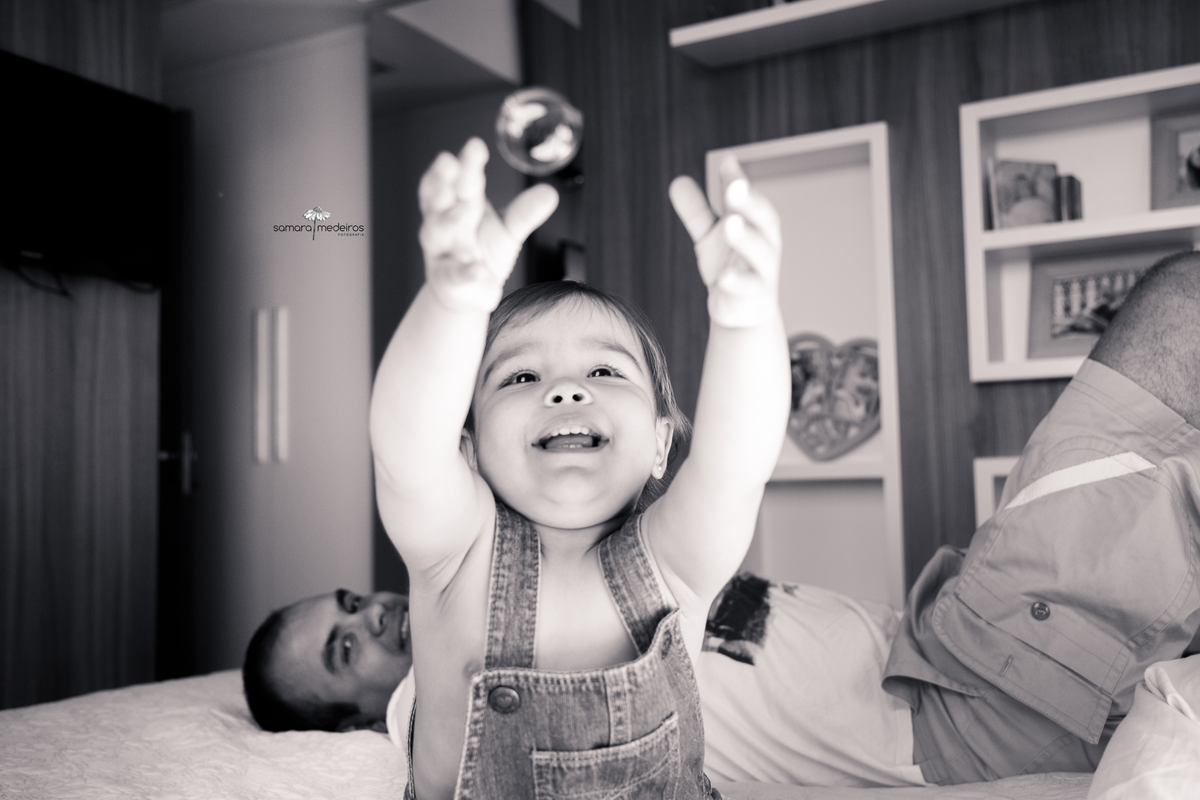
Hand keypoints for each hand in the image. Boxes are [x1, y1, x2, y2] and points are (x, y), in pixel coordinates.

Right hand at [419, 138, 558, 311]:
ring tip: (463, 209)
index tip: (475, 145)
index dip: (467, 163)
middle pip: (438, 199)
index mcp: (460, 205)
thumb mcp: (507, 230)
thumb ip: (524, 213)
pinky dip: (464, 272)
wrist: (466, 293)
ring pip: (435, 231)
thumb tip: (550, 193)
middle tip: (449, 162)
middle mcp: (444, 224)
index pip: (462, 180)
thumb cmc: (481, 251)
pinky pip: (453, 275)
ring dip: (447, 219)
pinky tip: (477, 270)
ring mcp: (442, 252)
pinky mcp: (447, 280)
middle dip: (442, 180)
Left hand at [669, 156, 780, 327]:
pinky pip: (748, 289)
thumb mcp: (711, 238)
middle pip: (764, 220)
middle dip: (750, 202)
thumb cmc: (732, 268)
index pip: (749, 198)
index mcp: (756, 225)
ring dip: (746, 238)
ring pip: (760, 252)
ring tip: (731, 224)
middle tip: (734, 187)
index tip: (726, 162)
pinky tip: (723, 277)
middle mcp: (765, 244)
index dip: (738, 181)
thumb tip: (678, 181)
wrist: (742, 313)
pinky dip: (737, 282)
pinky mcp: (753, 298)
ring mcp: (762, 272)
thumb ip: (697, 211)